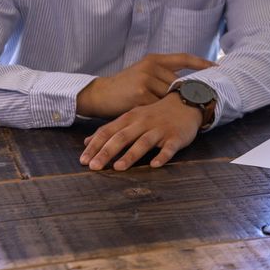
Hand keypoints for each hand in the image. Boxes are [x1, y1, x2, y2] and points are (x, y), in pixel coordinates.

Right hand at [76, 52, 215, 118]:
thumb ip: (162, 76)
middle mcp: (151, 66)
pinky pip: (158, 107)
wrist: (100, 95)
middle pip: (179, 82)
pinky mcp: (140, 95)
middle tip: (203, 98)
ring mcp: (146, 80)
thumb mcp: (143, 73)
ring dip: (174, 106)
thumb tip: (186, 85)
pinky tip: (165, 119)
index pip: (184, 58)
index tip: (218, 67)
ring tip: (183, 113)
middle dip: (188, 93)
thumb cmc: (125, 86)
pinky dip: (162, 114)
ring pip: (170, 96)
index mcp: (154, 59)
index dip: (202, 63)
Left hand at [80, 93, 202, 170]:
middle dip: (107, 152)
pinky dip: (162, 156)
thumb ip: (111, 129)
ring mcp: (160, 129)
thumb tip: (88, 142)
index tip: (83, 160)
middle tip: (94, 167)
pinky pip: (169, 147)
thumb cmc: (156, 114)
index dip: (95, 146)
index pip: (108, 131)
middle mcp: (143, 122)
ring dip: (130, 155)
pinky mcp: (176, 136)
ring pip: (144, 142)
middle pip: (122, 137)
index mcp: (130, 118)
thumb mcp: (132, 117)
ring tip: (118, 167)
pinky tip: (155, 164)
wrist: (187, 102)